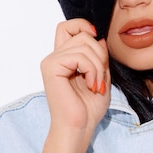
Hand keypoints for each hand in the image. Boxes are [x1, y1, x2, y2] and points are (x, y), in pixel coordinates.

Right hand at [40, 19, 109, 149]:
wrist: (80, 127)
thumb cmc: (88, 108)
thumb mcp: (101, 75)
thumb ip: (99, 56)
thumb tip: (98, 38)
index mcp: (64, 58)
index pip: (67, 27)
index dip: (83, 26)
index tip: (97, 40)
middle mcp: (55, 57)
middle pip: (82, 34)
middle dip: (100, 53)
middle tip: (100, 75)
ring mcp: (51, 62)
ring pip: (84, 44)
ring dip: (98, 65)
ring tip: (96, 83)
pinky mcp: (51, 68)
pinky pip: (79, 56)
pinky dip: (92, 70)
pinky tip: (91, 85)